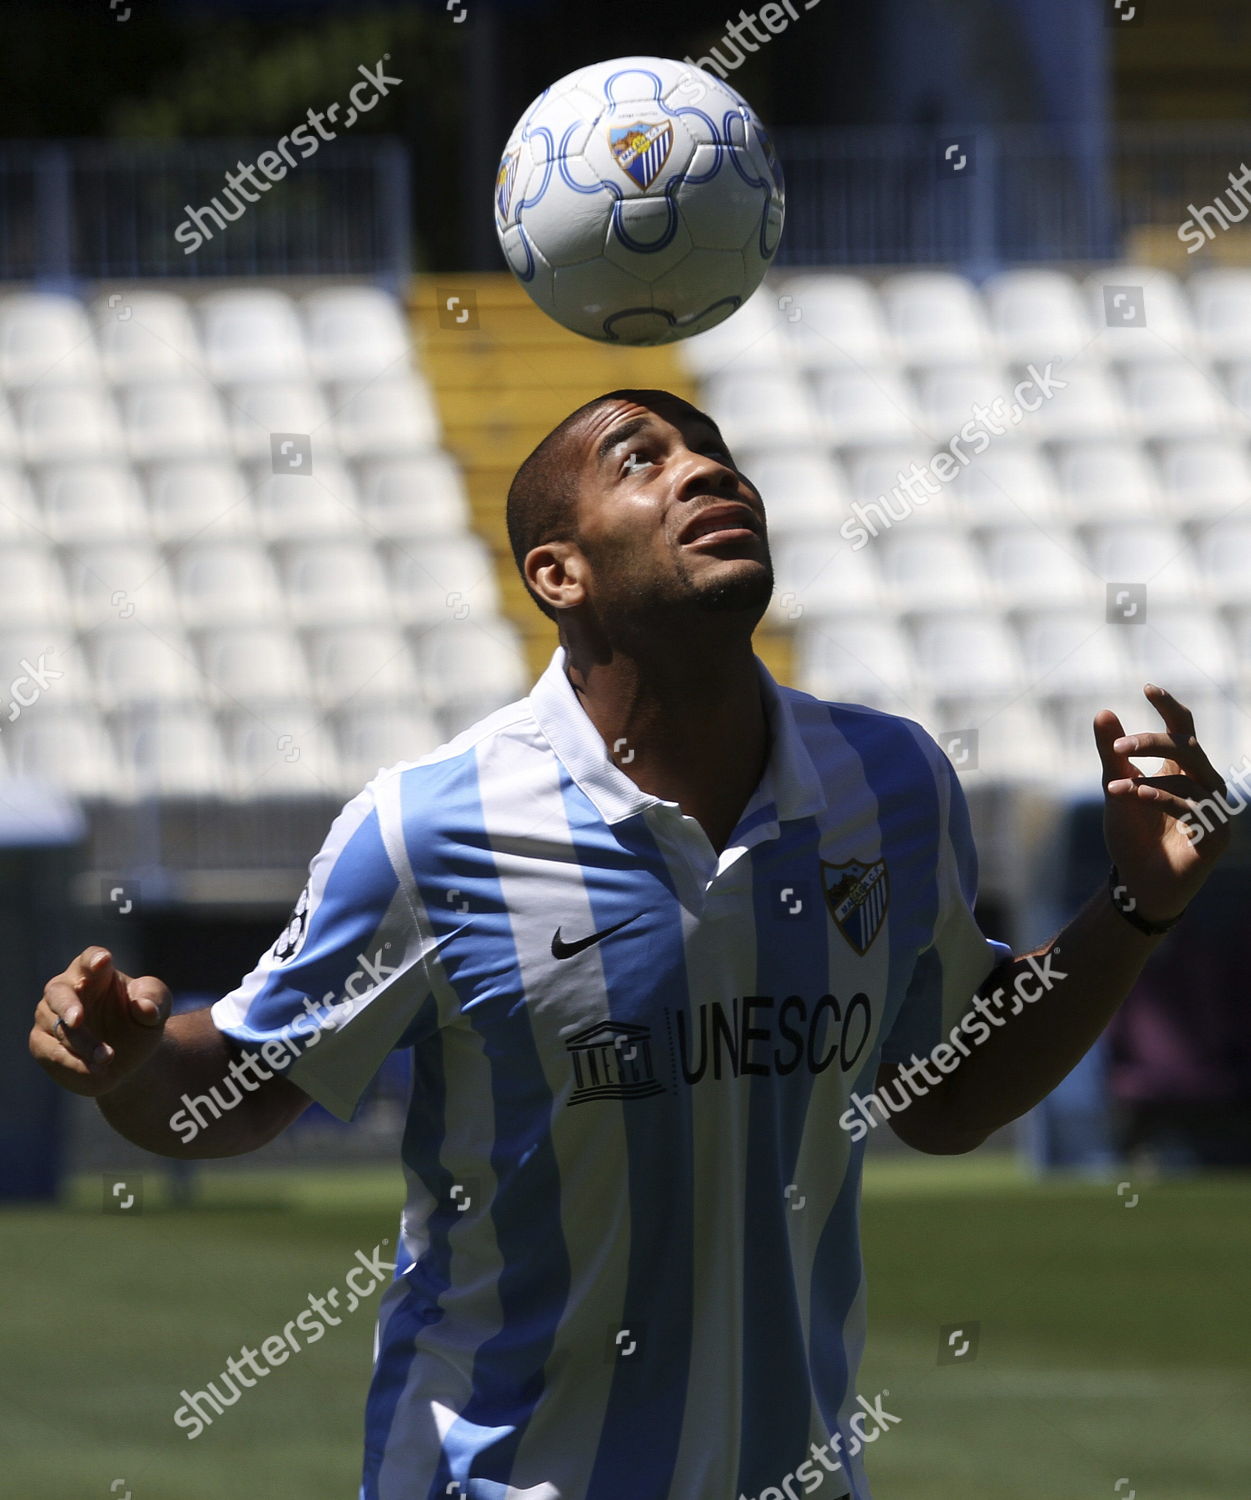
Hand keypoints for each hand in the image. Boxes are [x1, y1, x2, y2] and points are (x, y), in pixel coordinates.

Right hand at [30, 947, 170, 1097]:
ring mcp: (49, 1017)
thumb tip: (146, 1008)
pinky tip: (95, 1070)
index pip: (90, 958)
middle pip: (58, 992)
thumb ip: (154, 1001)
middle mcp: (66, 990)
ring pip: (59, 1029)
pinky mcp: (42, 1044)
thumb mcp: (157, 1008)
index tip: (103, 961)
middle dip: (67, 1005)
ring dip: (82, 1045)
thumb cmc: (140, 1021)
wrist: (128, 1058)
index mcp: (95, 972)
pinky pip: (53, 1053)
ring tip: (107, 1058)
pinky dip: (74, 1063)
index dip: (94, 959)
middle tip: (77, 1019)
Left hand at [1095, 684, 1231, 923]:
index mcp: (1183, 769)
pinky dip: (1159, 798)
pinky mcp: (1215, 836)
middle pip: (1187, 747)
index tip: (1146, 687)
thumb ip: (1111, 753)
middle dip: (1152, 743)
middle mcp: (1203, 784)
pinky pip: (1189, 807)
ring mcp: (1213, 810)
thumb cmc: (1132, 836)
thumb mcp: (1115, 788)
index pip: (1183, 727)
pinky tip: (1132, 795)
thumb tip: (1103, 711)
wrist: (1138, 884)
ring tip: (1112, 786)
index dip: (1169, 706)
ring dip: (1146, 778)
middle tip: (1118, 745)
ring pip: (1187, 777)